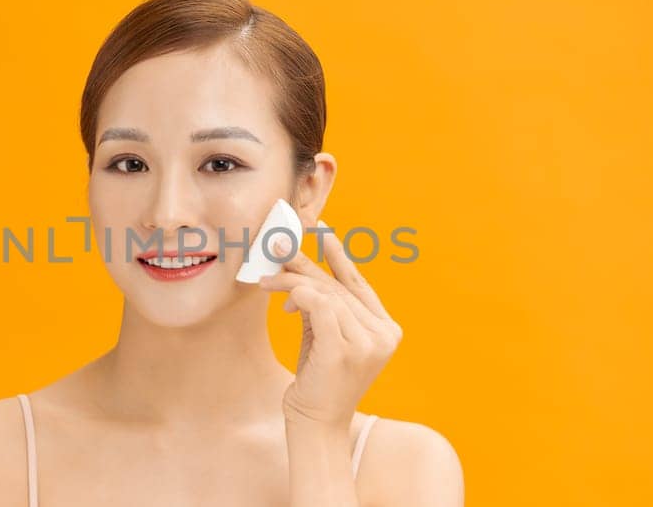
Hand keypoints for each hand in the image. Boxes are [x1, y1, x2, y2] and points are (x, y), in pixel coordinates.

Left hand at [260, 220, 402, 426]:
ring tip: (266, 281)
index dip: (338, 255)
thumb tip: (295, 268)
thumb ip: (321, 305)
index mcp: (386, 329)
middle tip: (275, 247)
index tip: (319, 229)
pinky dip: (299, 296)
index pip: (358, 283)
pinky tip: (283, 299)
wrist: (316, 423)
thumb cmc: (318, 379)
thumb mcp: (323, 336)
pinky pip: (320, 307)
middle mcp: (384, 334)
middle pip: (337, 286)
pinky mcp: (346, 350)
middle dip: (303, 265)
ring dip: (291, 282)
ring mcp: (368, 343)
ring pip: (325, 294)